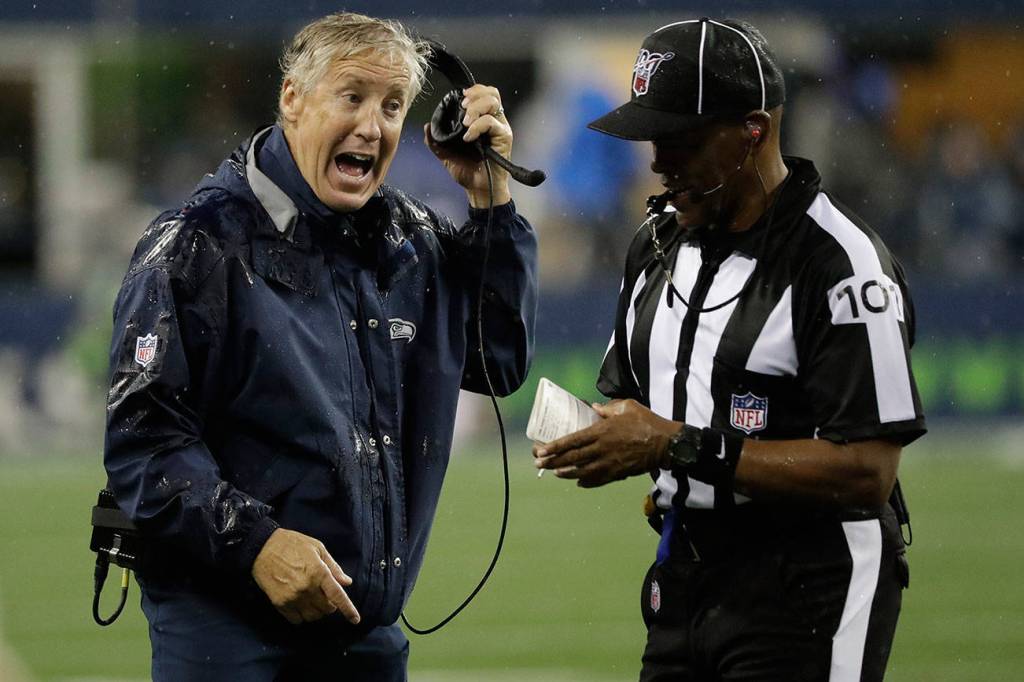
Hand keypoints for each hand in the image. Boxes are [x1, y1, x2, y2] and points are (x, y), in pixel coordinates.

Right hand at [251, 528, 359, 625]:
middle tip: (325, 596)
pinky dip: (302, 616)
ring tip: (313, 601)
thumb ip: (333, 567)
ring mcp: (292, 597)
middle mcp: (307, 587)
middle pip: (326, 609)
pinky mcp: (280, 603)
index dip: (348, 610)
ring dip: (317, 612)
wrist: (262, 547)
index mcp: (318, 572)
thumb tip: (346, 582)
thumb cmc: (292, 544)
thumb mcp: (317, 548)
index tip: (355, 620)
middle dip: (330, 605)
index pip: (337, 596)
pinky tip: (300, 605)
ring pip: (312, 617)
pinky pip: (296, 620)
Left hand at [424, 83, 511, 207]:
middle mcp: (494, 121)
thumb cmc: (467, 172)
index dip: (473, 90)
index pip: (484, 94)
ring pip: (493, 102)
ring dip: (476, 107)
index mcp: (483, 120)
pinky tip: (468, 137)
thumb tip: (427, 127)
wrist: (478, 190)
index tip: (460, 98)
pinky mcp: (504, 138)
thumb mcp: (446, 154)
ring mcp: (500, 128)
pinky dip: (477, 126)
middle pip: (492, 93)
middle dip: (475, 95)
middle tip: (463, 106)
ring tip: (465, 122)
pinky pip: (491, 122)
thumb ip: (436, 140)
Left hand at [533, 399, 678, 487]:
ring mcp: (610, 464)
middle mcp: (603, 449)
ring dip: (566, 473)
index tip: (541, 450)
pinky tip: (578, 482)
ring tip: (554, 473)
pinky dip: (587, 482)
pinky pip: (598, 480)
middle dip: (553, 461)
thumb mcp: (627, 407)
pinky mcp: (619, 473)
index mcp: (602, 431)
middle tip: (539, 463)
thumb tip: (594, 406)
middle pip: (572, 458)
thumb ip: (608, 408)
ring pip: (582, 472)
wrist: (667, 444)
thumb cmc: (647, 422)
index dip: (555, 446)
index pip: (573, 440)